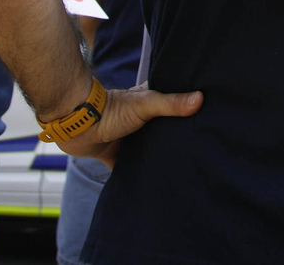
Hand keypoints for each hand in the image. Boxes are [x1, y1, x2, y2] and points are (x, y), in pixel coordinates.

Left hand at [54, 84, 203, 166]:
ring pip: (147, 149)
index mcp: (148, 103)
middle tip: (197, 149)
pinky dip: (137, 175)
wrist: (77, 126)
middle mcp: (140, 121)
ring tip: (180, 169)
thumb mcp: (145, 104)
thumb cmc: (110, 109)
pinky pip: (130, 168)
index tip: (205, 117)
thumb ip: (170, 103)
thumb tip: (200, 99)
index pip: (172, 104)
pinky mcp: (116, 155)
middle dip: (174, 138)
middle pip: (162, 130)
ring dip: (157, 157)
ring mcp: (128, 138)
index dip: (186, 109)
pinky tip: (151, 185)